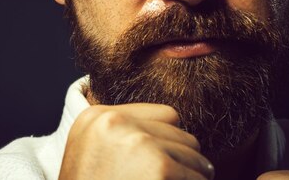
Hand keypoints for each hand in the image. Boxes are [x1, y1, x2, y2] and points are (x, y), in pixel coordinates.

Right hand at [59, 103, 213, 179]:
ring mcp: (137, 142)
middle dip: (182, 160)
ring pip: (193, 154)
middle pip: (179, 133)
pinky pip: (197, 176)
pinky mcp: (159, 167)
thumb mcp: (91, 152)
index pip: (163, 114)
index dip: (166, 142)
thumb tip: (173, 121)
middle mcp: (114, 122)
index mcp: (96, 117)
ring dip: (191, 175)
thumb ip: (121, 133)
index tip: (158, 163)